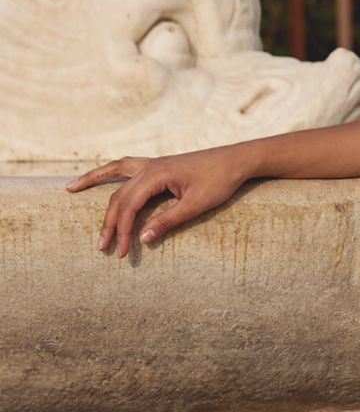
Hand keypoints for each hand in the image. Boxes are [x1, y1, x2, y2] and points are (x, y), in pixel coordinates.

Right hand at [67, 146, 257, 254]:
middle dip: (109, 221)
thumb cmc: (220, 181)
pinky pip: (126, 167)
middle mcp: (150, 166)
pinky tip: (102, 176)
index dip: (123, 230)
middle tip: (100, 246)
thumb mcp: (196, 205)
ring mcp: (153, 163)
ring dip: (94, 182)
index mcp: (156, 174)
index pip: (129, 205)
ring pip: (115, 173)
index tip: (121, 251)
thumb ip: (168, 221)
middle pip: (119, 195)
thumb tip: (142, 238)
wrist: (237, 160)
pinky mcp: (159, 165)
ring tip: (70, 189)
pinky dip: (110, 172)